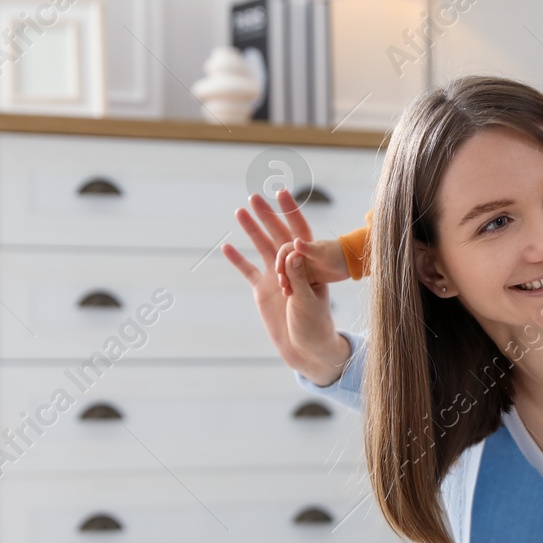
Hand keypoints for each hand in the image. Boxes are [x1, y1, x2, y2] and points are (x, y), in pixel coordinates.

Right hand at [222, 188, 350, 386]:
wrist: (304, 348)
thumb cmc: (315, 325)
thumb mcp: (309, 301)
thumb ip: (299, 277)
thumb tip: (292, 250)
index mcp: (309, 266)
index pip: (299, 234)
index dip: (291, 213)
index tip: (281, 194)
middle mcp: (292, 267)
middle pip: (277, 235)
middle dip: (266, 216)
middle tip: (253, 197)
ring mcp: (275, 277)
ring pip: (261, 248)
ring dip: (251, 230)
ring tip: (240, 211)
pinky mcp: (262, 290)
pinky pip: (248, 270)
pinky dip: (237, 260)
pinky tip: (227, 246)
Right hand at [276, 237, 350, 295]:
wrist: (351, 263)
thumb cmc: (337, 254)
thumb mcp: (321, 253)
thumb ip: (308, 249)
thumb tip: (296, 241)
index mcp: (302, 248)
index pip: (285, 252)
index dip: (280, 260)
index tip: (280, 270)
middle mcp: (301, 258)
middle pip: (285, 265)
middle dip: (282, 274)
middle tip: (283, 284)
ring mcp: (305, 269)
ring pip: (290, 276)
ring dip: (286, 283)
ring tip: (287, 292)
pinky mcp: (309, 278)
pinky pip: (297, 283)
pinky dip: (292, 288)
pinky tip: (291, 295)